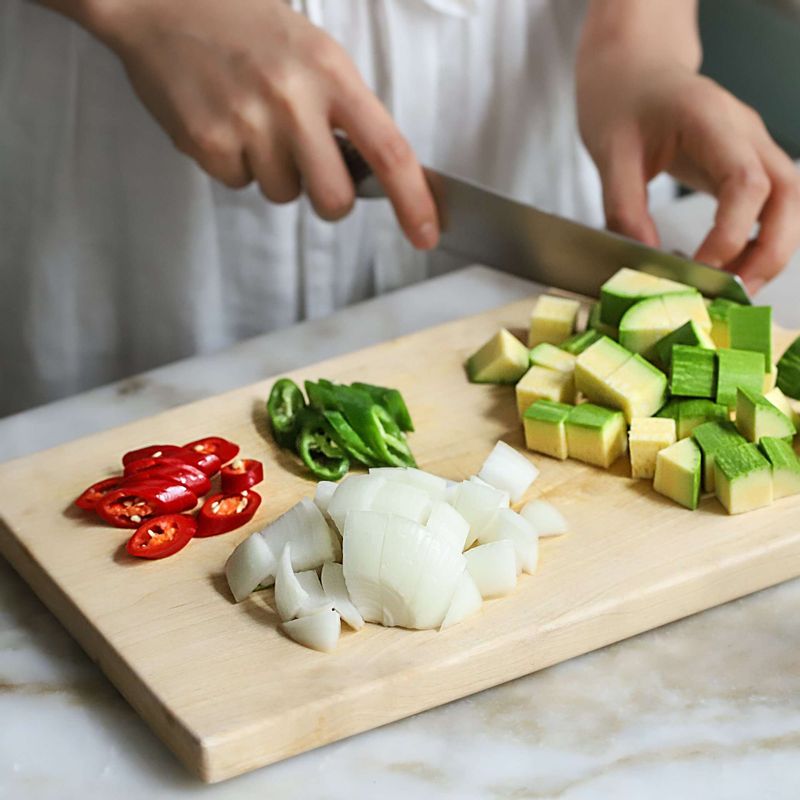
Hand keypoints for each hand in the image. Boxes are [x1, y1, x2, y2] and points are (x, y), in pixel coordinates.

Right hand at [83, 0, 438, 248]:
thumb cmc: (246, 25)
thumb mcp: (313, 51)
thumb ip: (343, 110)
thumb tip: (370, 173)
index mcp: (331, 73)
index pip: (388, 150)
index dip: (413, 200)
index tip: (426, 234)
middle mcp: (293, 99)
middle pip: (334, 199)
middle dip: (328, 200)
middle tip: (310, 169)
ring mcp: (248, 121)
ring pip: (282, 194)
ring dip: (273, 171)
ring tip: (251, 119)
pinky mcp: (207, 140)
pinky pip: (237, 182)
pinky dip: (233, 162)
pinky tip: (221, 120)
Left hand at [578, 64, 799, 292]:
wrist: (634, 71)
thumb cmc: (621, 103)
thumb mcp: (609, 154)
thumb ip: (625, 208)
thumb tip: (648, 263)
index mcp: (712, 120)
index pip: (746, 182)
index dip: (731, 234)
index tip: (700, 270)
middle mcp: (745, 132)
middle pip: (787, 195)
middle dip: (769, 252)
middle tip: (733, 295)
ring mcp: (752, 147)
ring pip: (788, 203)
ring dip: (769, 251)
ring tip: (732, 291)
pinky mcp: (745, 164)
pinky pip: (769, 206)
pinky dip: (757, 240)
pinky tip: (727, 268)